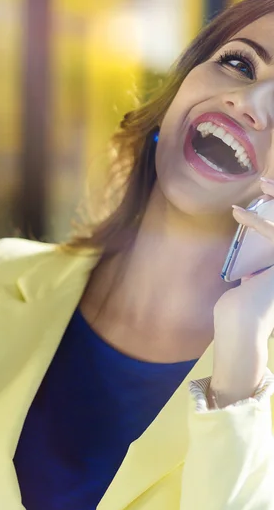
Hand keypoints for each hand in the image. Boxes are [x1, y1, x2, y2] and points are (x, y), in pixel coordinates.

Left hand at [211, 178, 273, 405]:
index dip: (272, 219)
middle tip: (267, 182)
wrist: (239, 328)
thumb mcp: (253, 287)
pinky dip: (255, 222)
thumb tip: (253, 268)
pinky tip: (238, 213)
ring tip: (262, 182)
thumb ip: (260, 275)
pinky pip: (273, 234)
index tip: (262, 200)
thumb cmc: (239, 311)